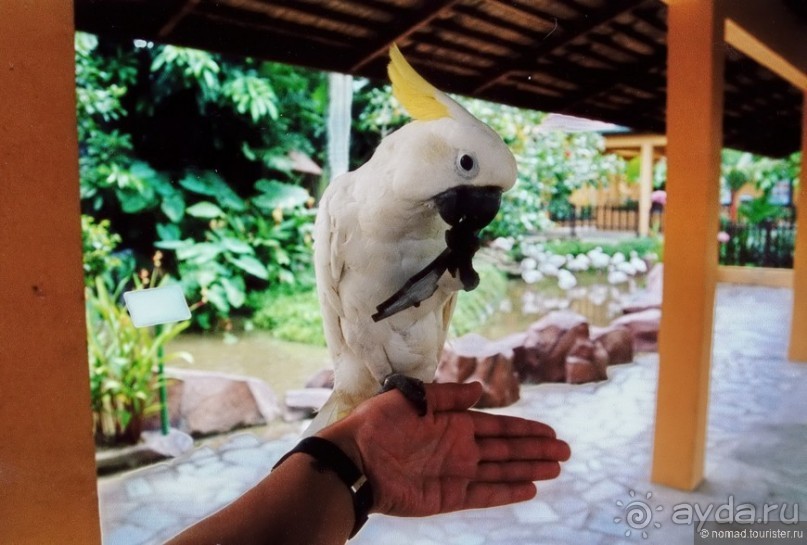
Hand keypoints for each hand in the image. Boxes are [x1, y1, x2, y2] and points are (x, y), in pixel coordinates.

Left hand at [319, 381, 569, 516]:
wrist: (355, 458)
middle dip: (535, 450)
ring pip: (501, 472)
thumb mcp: (415, 398)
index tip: (550, 432)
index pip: (498, 426)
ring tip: (556, 469)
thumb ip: (448, 396)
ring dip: (528, 470)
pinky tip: (529, 488)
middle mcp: (459, 447)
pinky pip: (483, 495)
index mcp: (453, 422)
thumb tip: (479, 390)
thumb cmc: (379, 423)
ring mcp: (455, 473)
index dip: (525, 429)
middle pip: (506, 450)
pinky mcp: (447, 496)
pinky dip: (506, 492)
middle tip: (565, 452)